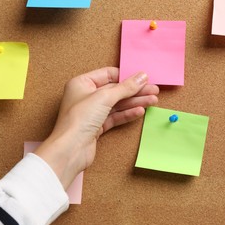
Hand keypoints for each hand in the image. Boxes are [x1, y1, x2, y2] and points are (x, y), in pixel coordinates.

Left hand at [35, 67, 158, 188]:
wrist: (70, 149)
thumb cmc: (79, 119)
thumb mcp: (105, 97)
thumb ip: (126, 87)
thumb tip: (142, 77)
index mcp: (82, 83)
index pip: (109, 74)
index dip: (127, 76)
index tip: (144, 77)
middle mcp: (86, 96)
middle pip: (116, 90)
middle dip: (135, 91)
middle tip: (153, 90)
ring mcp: (91, 112)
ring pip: (117, 104)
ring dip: (135, 102)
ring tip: (153, 101)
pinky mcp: (96, 126)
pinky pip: (115, 117)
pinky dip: (128, 114)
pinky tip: (140, 111)